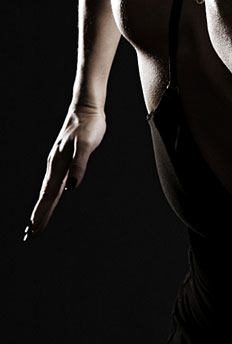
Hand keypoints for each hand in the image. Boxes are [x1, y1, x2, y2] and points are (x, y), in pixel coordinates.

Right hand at [25, 105, 106, 239]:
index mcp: (59, 166)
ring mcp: (58, 163)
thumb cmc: (88, 126)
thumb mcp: (87, 145)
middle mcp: (55, 166)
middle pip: (46, 197)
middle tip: (31, 234)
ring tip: (37, 221)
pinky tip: (51, 197)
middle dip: (39, 216)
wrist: (86, 109)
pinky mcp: (63, 159)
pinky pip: (55, 182)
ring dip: (43, 207)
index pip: (48, 196)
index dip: (42, 213)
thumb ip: (80, 164)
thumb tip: (73, 185)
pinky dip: (50, 194)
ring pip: (48, 191)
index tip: (34, 228)